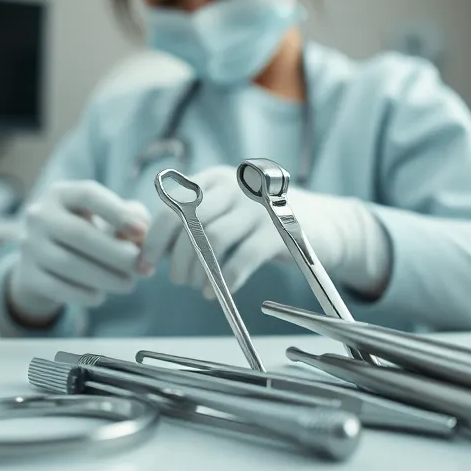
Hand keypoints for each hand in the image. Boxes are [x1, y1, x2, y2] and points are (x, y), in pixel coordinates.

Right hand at [6, 180, 150, 325]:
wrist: (44, 263)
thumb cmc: (87, 232)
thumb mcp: (106, 218)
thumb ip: (131, 218)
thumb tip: (146, 235)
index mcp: (60, 193)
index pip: (88, 194)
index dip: (117, 212)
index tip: (142, 232)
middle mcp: (39, 215)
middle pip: (79, 233)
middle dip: (115, 252)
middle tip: (139, 266)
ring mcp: (30, 246)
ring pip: (69, 264)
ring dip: (105, 277)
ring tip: (128, 284)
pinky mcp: (28, 275)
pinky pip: (59, 288)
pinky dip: (85, 294)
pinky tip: (101, 295)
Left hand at [142, 166, 392, 296]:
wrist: (324, 224)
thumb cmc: (264, 224)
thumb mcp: (228, 210)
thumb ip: (194, 219)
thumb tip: (148, 245)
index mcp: (216, 178)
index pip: (172, 204)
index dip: (155, 238)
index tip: (146, 265)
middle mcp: (236, 185)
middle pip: (188, 222)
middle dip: (174, 257)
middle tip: (175, 280)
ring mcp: (259, 206)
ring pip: (211, 239)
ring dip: (196, 270)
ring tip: (196, 286)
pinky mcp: (280, 230)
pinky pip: (241, 258)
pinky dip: (223, 279)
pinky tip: (215, 292)